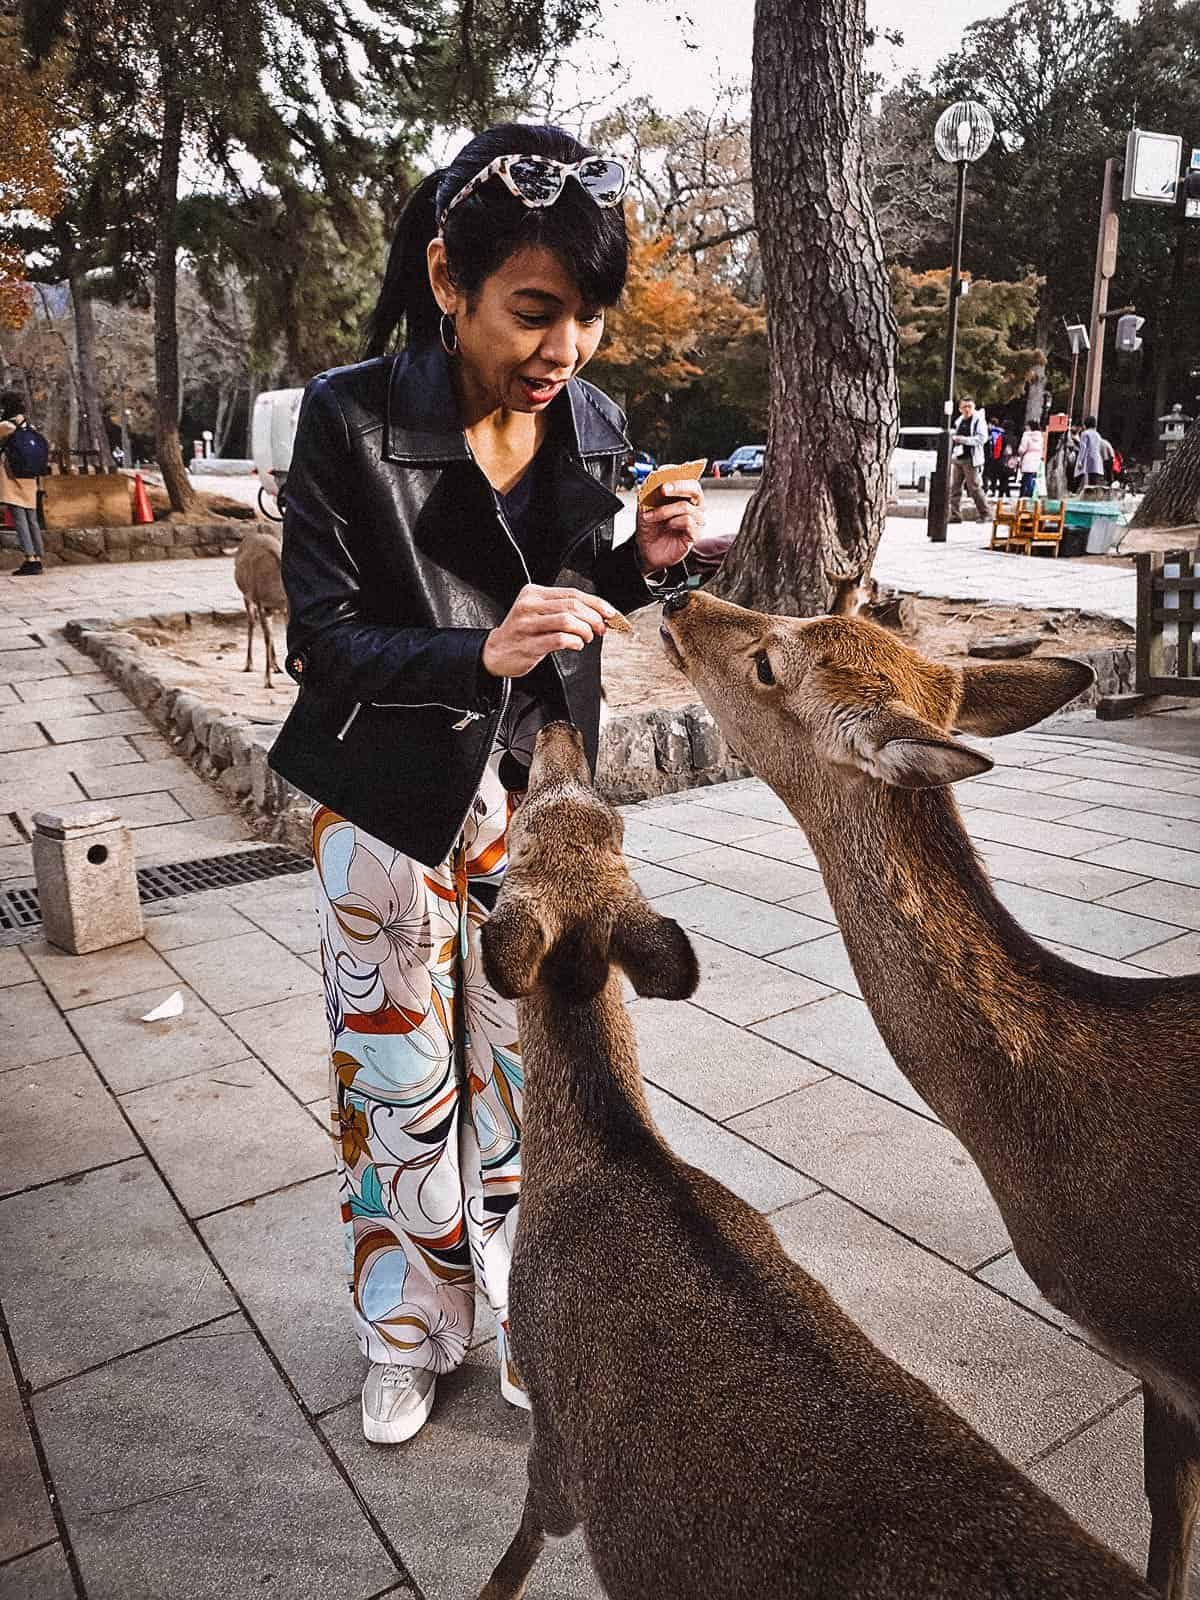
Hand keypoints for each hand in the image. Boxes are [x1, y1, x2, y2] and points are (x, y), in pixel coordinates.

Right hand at [481, 584, 617, 677]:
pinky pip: (560, 639)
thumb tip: (598, 614)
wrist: (495, 653)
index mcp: (534, 593)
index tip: (609, 613)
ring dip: (585, 630)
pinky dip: (575, 642)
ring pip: (567, 620)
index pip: (572, 593)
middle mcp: (529, 606)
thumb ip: (563, 609)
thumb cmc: (522, 634)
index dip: (596, 603)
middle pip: (572, 605)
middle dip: (593, 618)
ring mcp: (528, 625)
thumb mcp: (538, 613)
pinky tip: (576, 645)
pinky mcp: (529, 644)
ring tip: (587, 637)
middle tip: (600, 629)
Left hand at [635, 479, 704, 572]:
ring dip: (664, 511)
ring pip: (686, 507)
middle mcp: (694, 506)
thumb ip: (649, 492)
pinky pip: (688, 522)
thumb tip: (652, 478)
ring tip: (651, 517)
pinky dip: (674, 522)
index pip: (688, 479)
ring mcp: (696, 520)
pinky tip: (667, 526)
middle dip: (677, 486)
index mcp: (684, 496)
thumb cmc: (651, 527)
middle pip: (694, 489)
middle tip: (662, 489)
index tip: (662, 473)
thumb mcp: (645, 506)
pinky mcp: (695, 534)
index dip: (677, 474)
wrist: (647, 550)